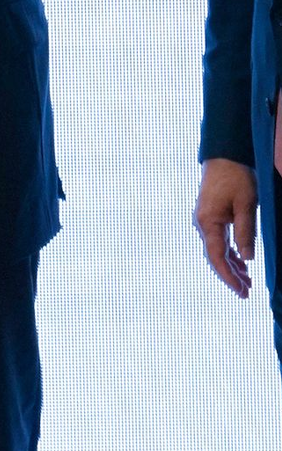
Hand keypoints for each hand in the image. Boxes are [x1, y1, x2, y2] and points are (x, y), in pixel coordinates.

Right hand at [193, 158, 257, 297]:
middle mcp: (202, 223)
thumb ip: (245, 233)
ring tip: (247, 282)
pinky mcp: (210, 216)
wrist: (223, 157)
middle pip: (215, 257)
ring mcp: (204, 220)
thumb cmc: (236, 178)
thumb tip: (247, 259)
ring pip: (217, 250)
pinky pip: (218, 240)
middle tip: (247, 293)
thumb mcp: (246, 205)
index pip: (217, 257)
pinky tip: (241, 262)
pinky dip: (229, 254)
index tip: (241, 292)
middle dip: (230, 276)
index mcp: (208, 222)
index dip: (229, 277)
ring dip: (231, 266)